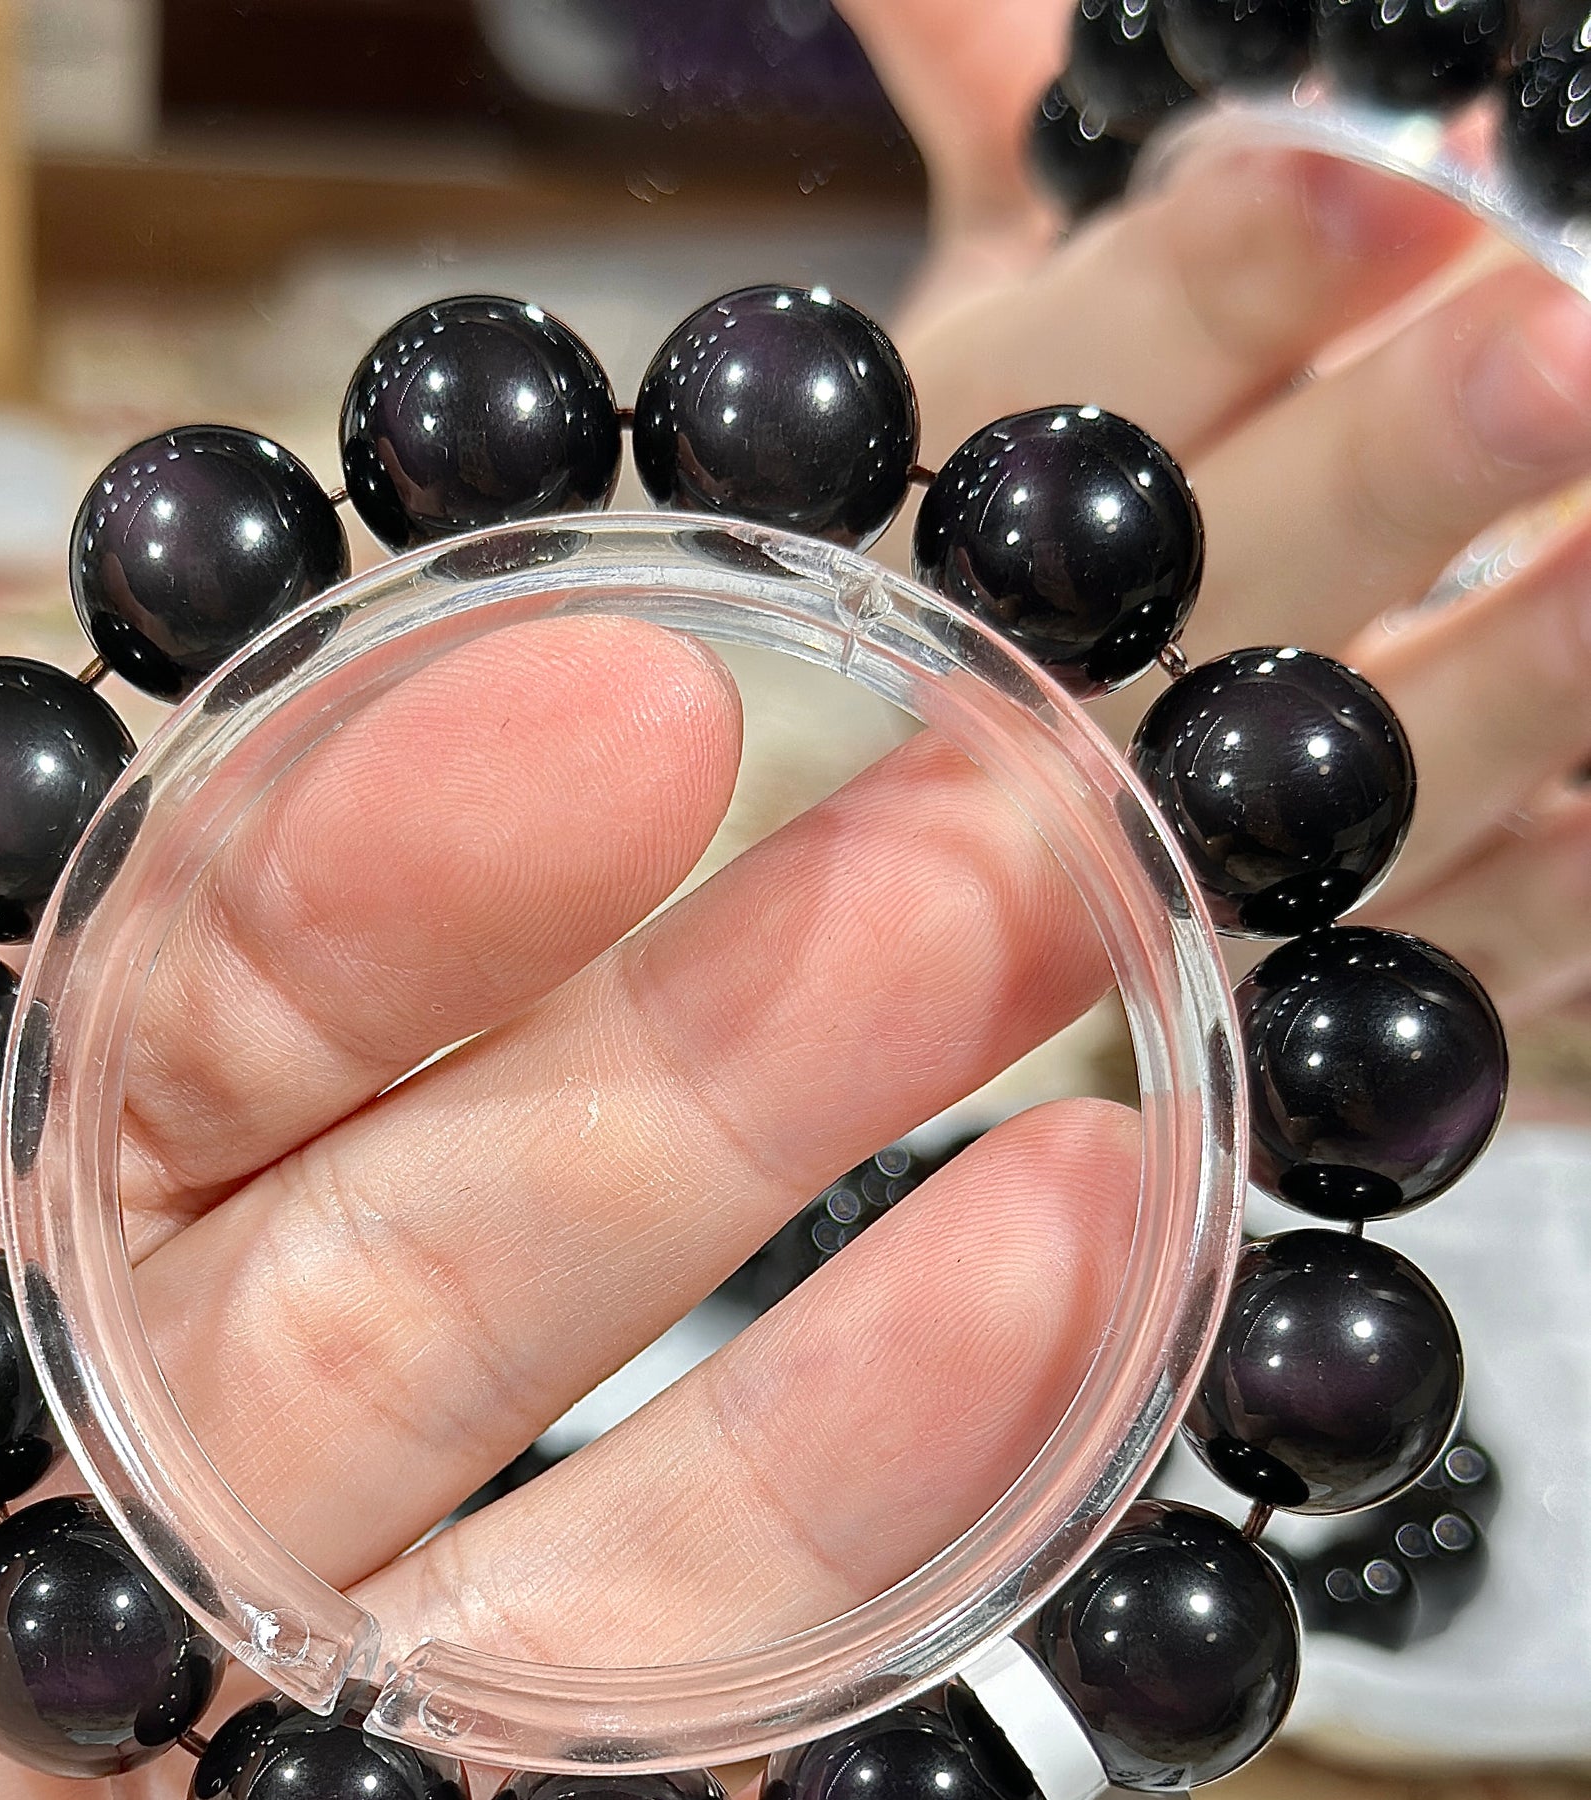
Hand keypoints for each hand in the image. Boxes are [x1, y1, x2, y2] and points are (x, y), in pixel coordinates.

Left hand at [0, 608, 1138, 1799]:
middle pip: (413, 1348)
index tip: (609, 721)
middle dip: (699, 1108)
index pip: (123, 1097)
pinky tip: (1013, 1754)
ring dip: (831, 1487)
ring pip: (550, 1708)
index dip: (373, 890)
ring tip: (1075, 1264)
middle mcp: (5, 1675)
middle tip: (968, 902)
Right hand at [846, 0, 1590, 1100]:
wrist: (962, 844)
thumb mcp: (1003, 300)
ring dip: (1514, 678)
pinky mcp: (1293, 1020)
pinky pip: (1444, 969)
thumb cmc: (1046, 515)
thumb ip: (985, 90)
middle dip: (1396, 464)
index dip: (1227, 282)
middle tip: (1560, 345)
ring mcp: (1175, 881)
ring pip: (1350, 791)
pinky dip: (1557, 903)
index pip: (1084, 382)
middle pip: (1222, 585)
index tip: (1380, 172)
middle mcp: (1050, 704)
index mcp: (955, 508)